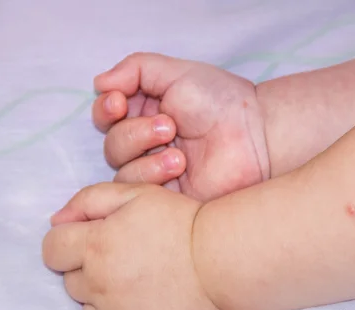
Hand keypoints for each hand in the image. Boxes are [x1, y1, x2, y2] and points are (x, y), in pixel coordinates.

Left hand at [41, 182, 229, 309]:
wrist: (226, 260)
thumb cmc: (183, 222)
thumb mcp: (137, 194)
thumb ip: (89, 200)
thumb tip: (55, 221)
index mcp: (95, 245)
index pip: (51, 250)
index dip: (69, 244)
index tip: (95, 242)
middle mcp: (99, 285)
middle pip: (71, 283)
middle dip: (91, 270)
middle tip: (130, 260)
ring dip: (106, 301)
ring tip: (142, 285)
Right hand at [91, 53, 269, 201]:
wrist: (255, 132)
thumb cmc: (220, 100)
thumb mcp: (176, 72)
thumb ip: (135, 69)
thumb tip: (99, 84)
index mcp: (146, 112)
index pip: (106, 115)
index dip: (105, 109)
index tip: (119, 101)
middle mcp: (147, 143)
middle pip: (111, 144)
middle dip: (134, 133)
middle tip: (169, 126)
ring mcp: (157, 171)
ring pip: (120, 171)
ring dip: (144, 157)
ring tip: (179, 153)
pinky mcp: (168, 195)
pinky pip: (139, 193)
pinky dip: (152, 176)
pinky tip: (180, 165)